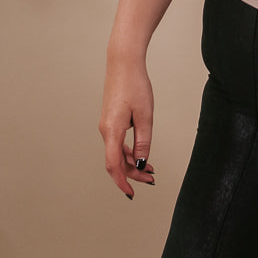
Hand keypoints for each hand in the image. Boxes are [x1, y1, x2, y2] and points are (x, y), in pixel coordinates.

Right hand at [99, 55, 155, 199]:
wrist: (123, 64)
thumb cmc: (135, 86)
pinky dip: (129, 153)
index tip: (131, 193)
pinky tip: (141, 156)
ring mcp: (107, 126)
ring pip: (117, 154)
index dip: (122, 181)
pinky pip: (118, 144)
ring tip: (151, 172)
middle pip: (116, 162)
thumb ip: (143, 142)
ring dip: (133, 164)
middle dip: (133, 174)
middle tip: (152, 180)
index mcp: (112, 131)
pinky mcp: (111, 121)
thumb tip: (140, 162)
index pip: (113, 165)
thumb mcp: (145, 116)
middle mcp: (106, 131)